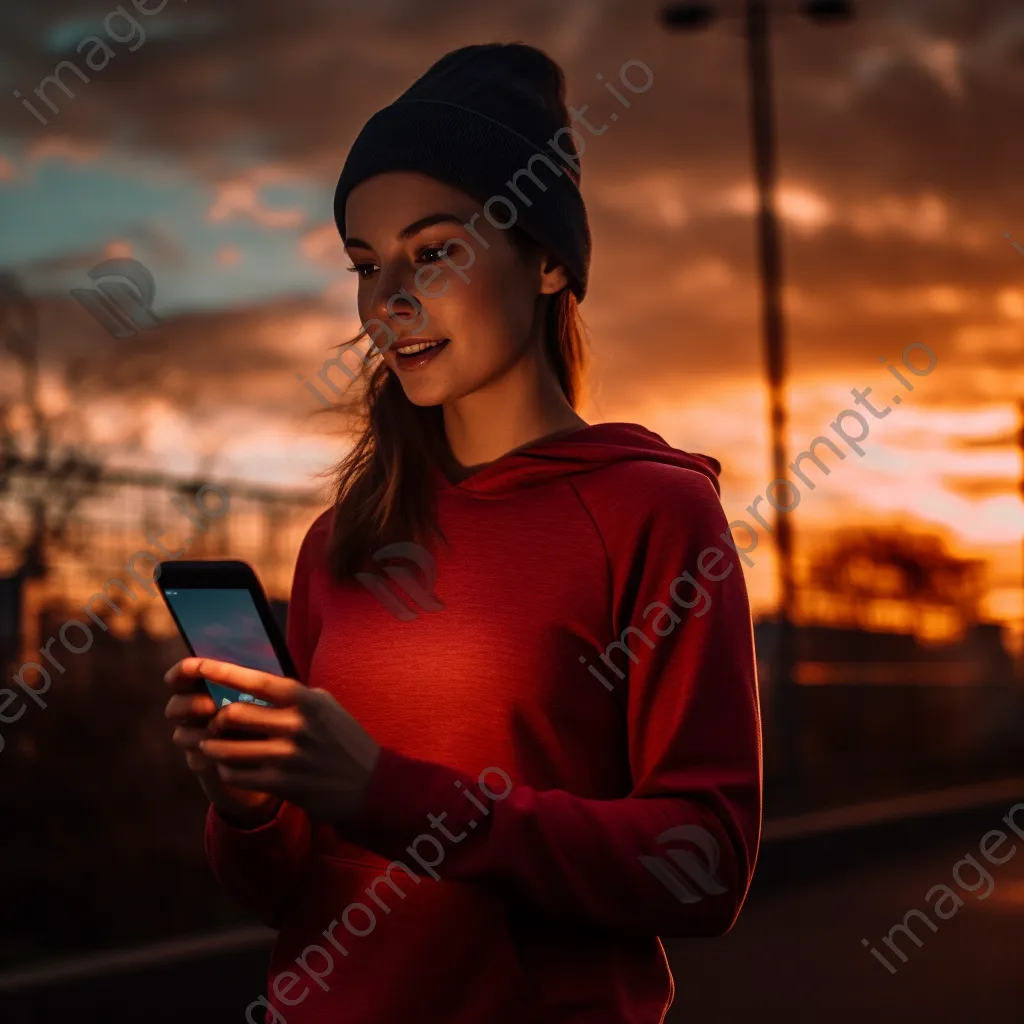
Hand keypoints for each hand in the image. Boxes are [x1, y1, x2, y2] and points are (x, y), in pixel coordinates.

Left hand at [166, 657, 381, 823]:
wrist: (370, 784)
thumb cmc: (343, 739)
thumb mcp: (325, 706)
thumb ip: (292, 694)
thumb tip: (251, 680)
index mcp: (306, 700)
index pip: (255, 680)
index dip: (221, 671)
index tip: (196, 665)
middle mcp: (297, 725)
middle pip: (233, 714)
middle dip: (216, 719)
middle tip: (213, 721)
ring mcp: (289, 757)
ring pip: (228, 749)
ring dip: (213, 747)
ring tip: (210, 745)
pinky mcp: (283, 784)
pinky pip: (236, 775)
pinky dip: (226, 770)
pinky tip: (229, 767)